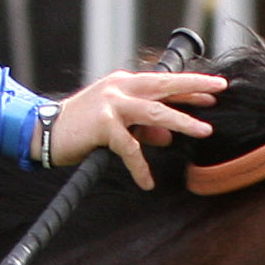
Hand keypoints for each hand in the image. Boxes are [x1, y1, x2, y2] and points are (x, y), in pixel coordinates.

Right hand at [49, 68, 224, 189]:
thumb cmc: (82, 128)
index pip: (163, 82)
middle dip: (194, 86)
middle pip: (164, 85)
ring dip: (181, 121)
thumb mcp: (117, 125)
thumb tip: (169, 135)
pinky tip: (147, 182)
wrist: (44, 132)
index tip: (216, 88)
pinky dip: (140, 167)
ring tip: (204, 131)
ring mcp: (111, 103)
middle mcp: (120, 87)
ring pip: (155, 112)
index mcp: (125, 83)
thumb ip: (143, 127)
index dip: (190, 84)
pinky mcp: (103, 123)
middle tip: (220, 89)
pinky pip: (130, 148)